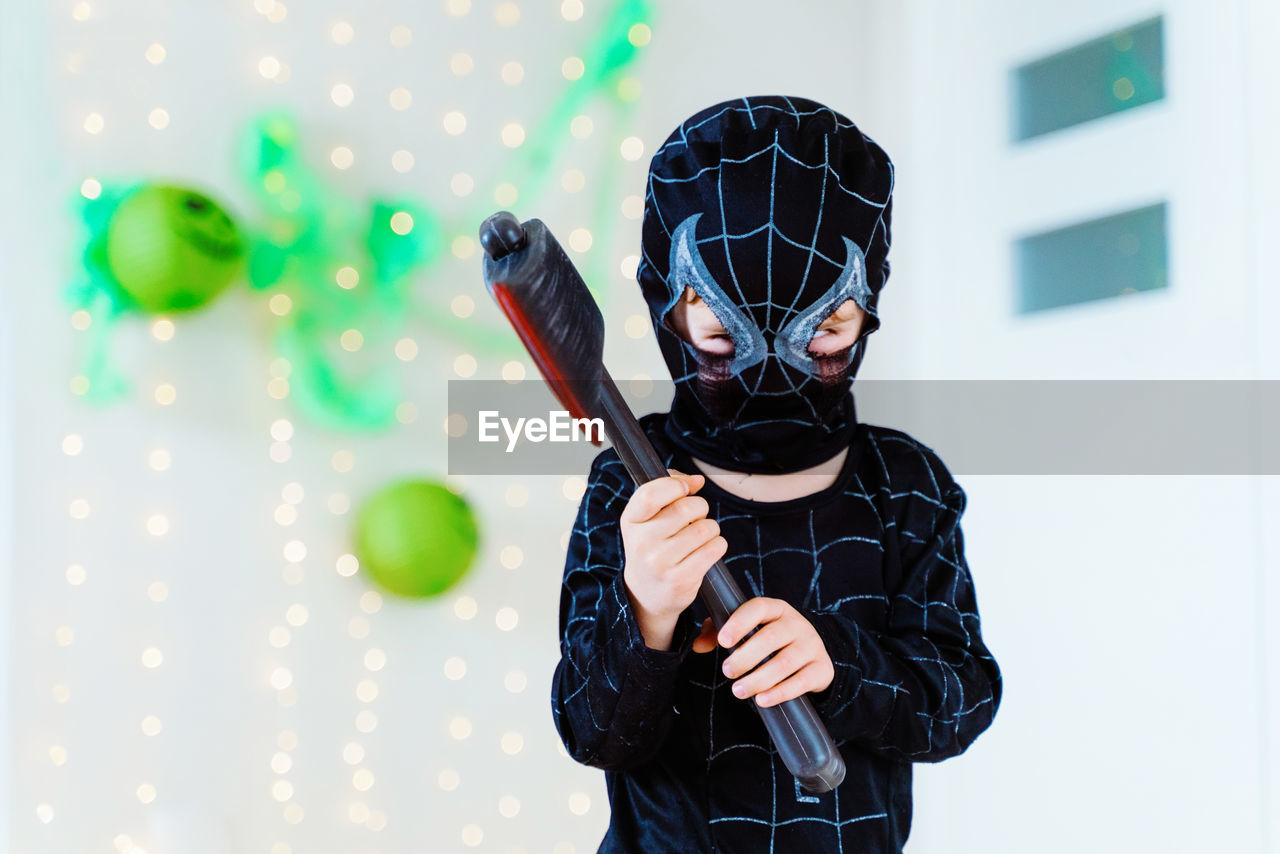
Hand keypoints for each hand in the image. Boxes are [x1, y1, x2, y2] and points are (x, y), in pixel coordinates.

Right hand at [621, 470, 727, 649]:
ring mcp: (660, 563)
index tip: (686, 488)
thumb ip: (668, 489)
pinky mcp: (681, 579)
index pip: (650, 494)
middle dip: (700, 507)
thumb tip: (697, 480)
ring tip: (701, 535)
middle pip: (685, 508)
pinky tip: (707, 549)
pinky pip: (714, 548)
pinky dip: (717, 544)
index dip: (676, 485)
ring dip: (711, 528)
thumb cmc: (653, 545)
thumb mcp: (647, 517)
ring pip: (704, 528)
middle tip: (696, 517)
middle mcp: (641, 542)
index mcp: (631, 521)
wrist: (646, 592)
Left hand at [717, 598, 834, 707]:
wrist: (812, 654)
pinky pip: (801, 682)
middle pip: (771, 638)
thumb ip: (719, 632)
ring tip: (738, 690)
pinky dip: (780, 692)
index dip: (739, 622)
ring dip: (759, 679)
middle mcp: (796, 624)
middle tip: (727, 671)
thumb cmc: (770, 639)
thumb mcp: (749, 629)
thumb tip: (699, 645)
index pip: (758, 607)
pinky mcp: (821, 668)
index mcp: (776, 609)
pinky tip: (762, 699)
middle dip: (745, 657)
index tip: (723, 641)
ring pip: (785, 662)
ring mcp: (811, 645)